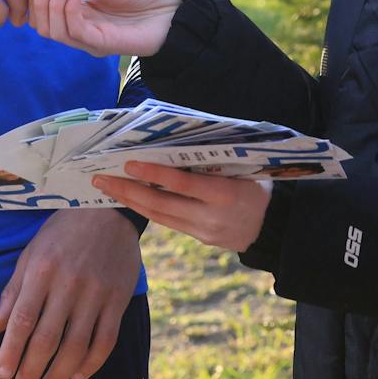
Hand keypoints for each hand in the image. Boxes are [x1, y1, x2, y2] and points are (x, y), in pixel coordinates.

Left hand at [0, 209, 140, 378]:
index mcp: (41, 270)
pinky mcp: (118, 300)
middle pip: (48, 338)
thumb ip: (12, 292)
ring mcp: (96, 293)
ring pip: (77, 346)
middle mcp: (68, 283)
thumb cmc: (61, 233)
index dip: (11, 350)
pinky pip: (105, 340)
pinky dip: (91, 363)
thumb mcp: (30, 254)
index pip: (23, 319)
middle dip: (31, 371)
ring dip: (59, 375)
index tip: (2, 373)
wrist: (106, 211)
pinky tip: (76, 375)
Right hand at [26, 0, 181, 57]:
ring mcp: (89, 39)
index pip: (43, 11)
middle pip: (41, 24)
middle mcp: (80, 29)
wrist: (174, 9)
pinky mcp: (100, 45)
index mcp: (79, 14)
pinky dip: (68, 8)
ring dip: (53, 3)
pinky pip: (73, 30)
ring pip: (52, 30)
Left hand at [91, 162, 269, 252]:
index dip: (154, 174)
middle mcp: (212, 217)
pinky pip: (168, 223)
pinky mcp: (201, 240)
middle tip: (100, 178)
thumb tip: (169, 138)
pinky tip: (129, 199)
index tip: (128, 164)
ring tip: (107, 188)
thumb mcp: (239, 164)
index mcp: (225, 193)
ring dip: (130, 201)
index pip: (182, 183)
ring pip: (160, 217)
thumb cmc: (255, 180)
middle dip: (128, 191)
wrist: (277, 223)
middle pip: (162, 204)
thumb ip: (208, 157)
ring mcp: (205, 232)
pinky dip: (146, 210)